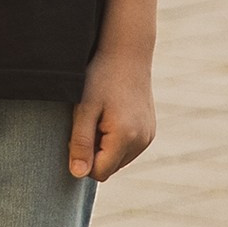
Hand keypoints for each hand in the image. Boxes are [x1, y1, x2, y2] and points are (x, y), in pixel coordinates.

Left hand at [71, 45, 154, 181]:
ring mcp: (148, 136)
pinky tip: (112, 115)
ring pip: (118, 160)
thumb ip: (80, 142)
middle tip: (89, 121)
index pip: (98, 173)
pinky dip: (116, 140)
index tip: (77, 132)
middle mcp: (142, 141)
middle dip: (94, 152)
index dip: (82, 158)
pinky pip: (128, 149)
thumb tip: (78, 174)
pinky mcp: (150, 131)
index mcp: (126, 137)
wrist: (127, 52)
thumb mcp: (84, 108)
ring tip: (101, 117)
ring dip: (105, 147)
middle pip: (109, 168)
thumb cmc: (101, 77)